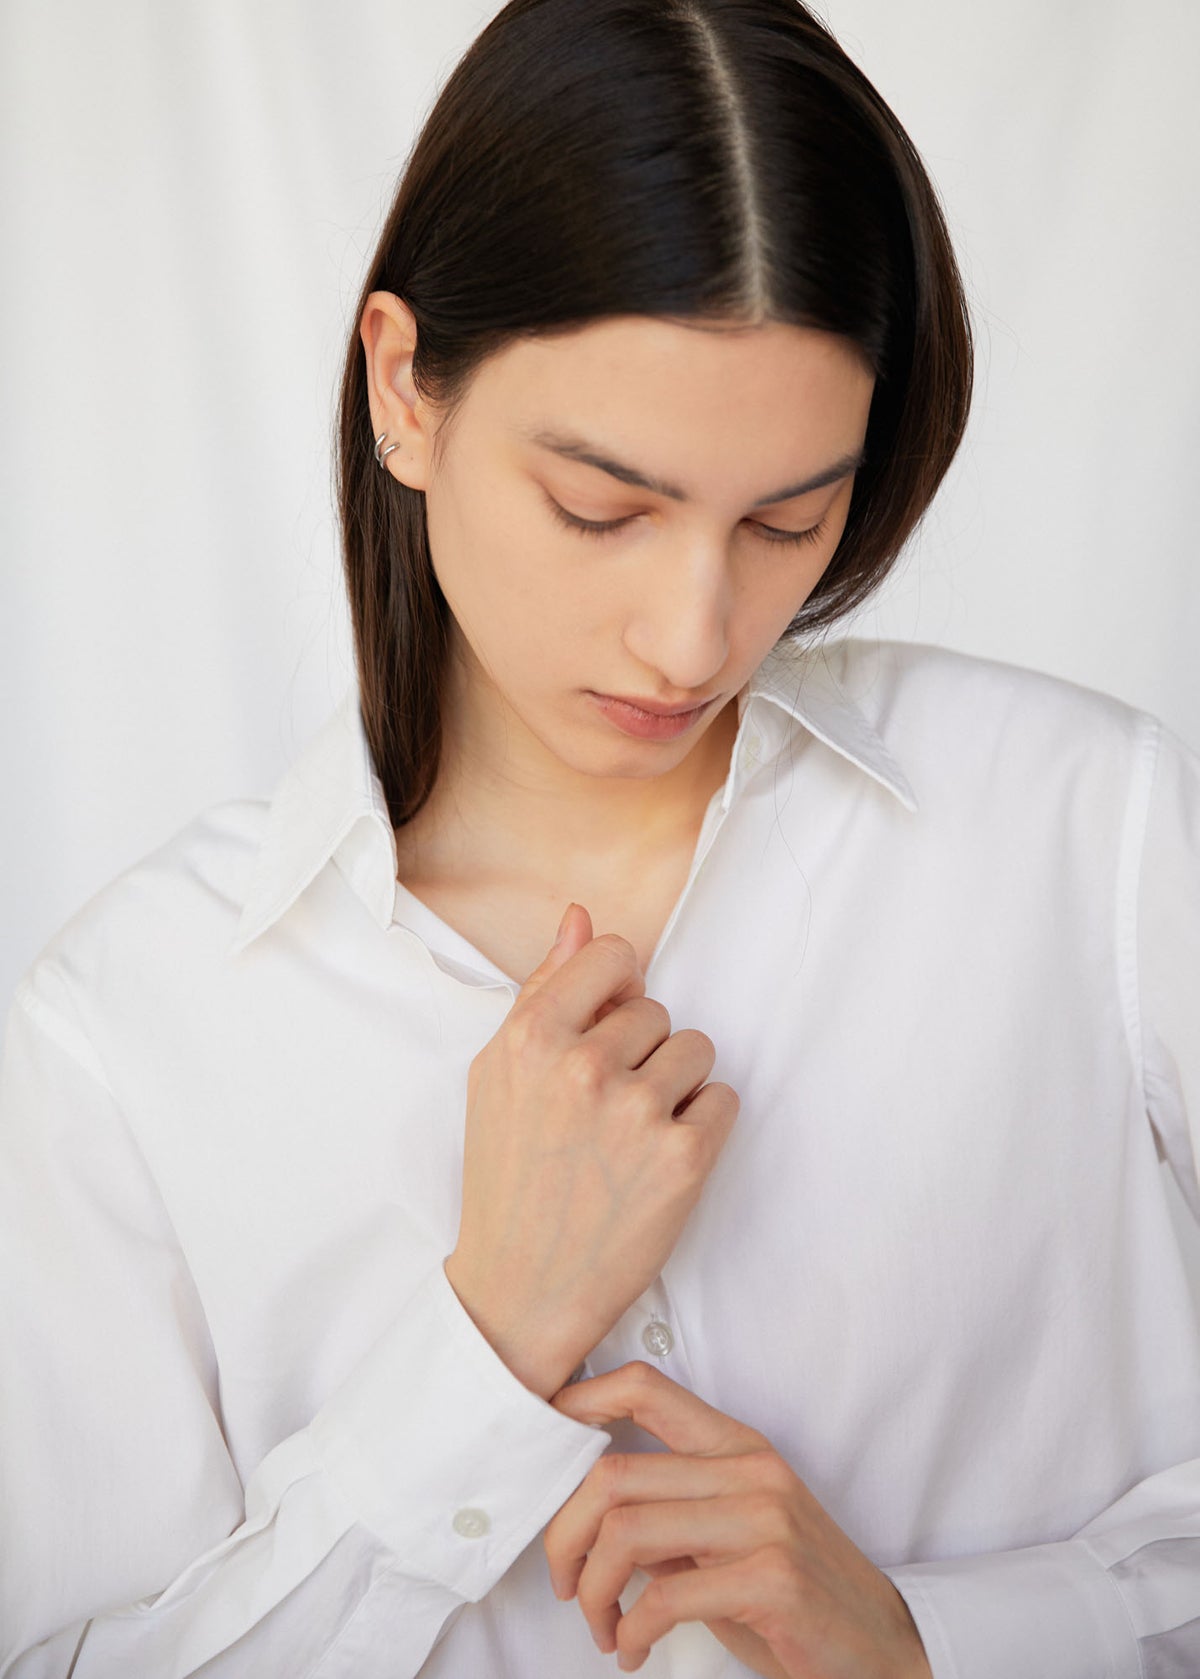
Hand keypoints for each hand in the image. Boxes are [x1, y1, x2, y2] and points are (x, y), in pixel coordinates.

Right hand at [445, 904, 738, 1398]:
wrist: (522, 1288)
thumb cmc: (507, 1176)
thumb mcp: (498, 1074)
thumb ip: (541, 989)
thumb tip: (581, 918)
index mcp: (532, 1037)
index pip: (613, 956)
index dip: (616, 991)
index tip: (605, 1027)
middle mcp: (584, 1066)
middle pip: (657, 1010)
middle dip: (640, 1051)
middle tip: (602, 1110)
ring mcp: (637, 1112)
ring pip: (697, 1050)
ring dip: (676, 1086)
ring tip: (630, 1136)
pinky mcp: (683, 1159)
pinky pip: (723, 1100)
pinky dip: (701, 1127)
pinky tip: (657, 1161)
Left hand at [544, 1361, 931, 1678]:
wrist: (880, 1646)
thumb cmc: (791, 1595)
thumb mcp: (727, 1538)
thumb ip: (667, 1515)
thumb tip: (583, 1512)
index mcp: (736, 1445)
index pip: (644, 1387)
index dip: (581, 1400)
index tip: (542, 1439)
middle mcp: (749, 1468)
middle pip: (613, 1474)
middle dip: (564, 1538)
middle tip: (564, 1585)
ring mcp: (764, 1518)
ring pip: (625, 1531)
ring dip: (592, 1591)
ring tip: (603, 1626)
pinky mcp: (771, 1576)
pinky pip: (662, 1597)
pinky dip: (631, 1632)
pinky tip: (633, 1650)